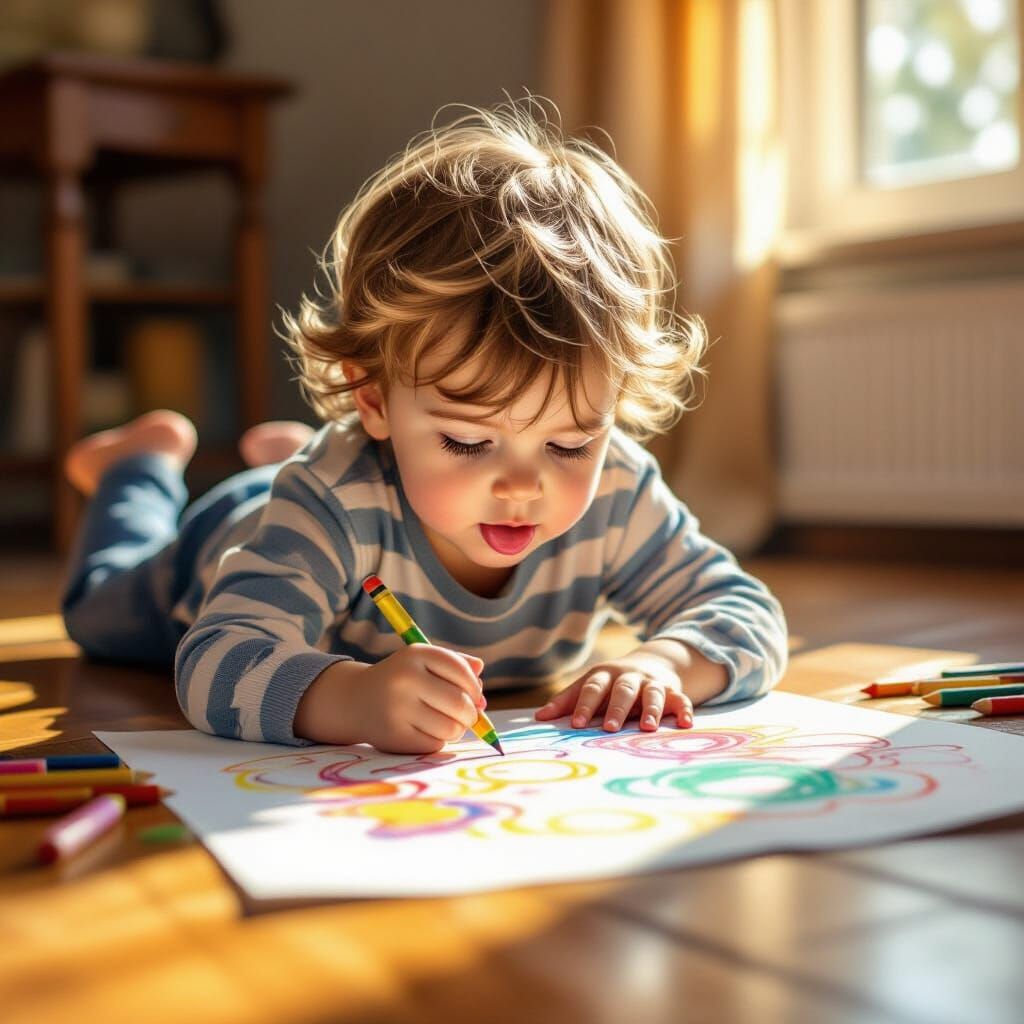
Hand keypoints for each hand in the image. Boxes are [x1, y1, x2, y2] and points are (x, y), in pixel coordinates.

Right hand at [294, 646, 485, 752]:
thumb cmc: (402, 679)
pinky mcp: (393, 736)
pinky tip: (426, 731)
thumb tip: (481, 689)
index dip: (474, 686)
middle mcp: (405, 679)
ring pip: (451, 728)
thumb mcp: (424, 662)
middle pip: (460, 703)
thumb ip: (457, 666)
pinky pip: (435, 744)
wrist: (355, 700)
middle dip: (471, 713)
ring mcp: (397, 708)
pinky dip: (438, 740)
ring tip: (446, 723)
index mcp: (415, 654)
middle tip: (468, 716)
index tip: (475, 695)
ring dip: (457, 729)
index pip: (461, 671)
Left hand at [534, 648, 692, 731]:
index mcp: (604, 675)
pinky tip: (686, 724)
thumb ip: (566, 701)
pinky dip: (685, 710)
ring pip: (653, 693)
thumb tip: (539, 718)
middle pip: (623, 690)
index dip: (583, 706)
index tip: (575, 724)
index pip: (592, 688)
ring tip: (647, 728)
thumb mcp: (589, 685)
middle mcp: (629, 677)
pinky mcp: (673, 691)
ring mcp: (652, 683)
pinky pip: (681, 700)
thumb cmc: (611, 683)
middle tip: (609, 728)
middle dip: (616, 709)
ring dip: (651, 709)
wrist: (651, 662)